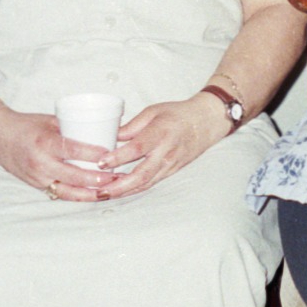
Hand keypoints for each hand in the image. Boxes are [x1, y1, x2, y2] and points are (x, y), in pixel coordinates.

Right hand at [0, 100, 118, 201]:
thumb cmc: (25, 125)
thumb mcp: (50, 121)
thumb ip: (73, 127)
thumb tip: (102, 128)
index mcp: (44, 143)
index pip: (73, 150)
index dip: (93, 154)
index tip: (111, 155)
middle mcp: (40, 163)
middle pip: (74, 176)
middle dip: (98, 179)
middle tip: (118, 177)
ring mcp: (37, 177)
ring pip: (69, 191)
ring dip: (91, 193)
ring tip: (111, 191)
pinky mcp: (36, 185)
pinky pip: (61, 193)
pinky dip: (78, 196)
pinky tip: (94, 195)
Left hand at [97, 93, 228, 198]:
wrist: (206, 122)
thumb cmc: (178, 114)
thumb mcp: (153, 111)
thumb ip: (132, 126)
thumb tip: (110, 137)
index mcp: (161, 132)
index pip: (138, 148)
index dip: (119, 157)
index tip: (101, 162)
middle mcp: (166, 152)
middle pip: (142, 174)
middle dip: (120, 185)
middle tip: (100, 190)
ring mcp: (170, 164)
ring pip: (146, 183)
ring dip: (125, 191)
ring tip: (105, 194)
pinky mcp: (171, 171)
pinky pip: (151, 183)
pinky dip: (134, 189)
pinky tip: (120, 191)